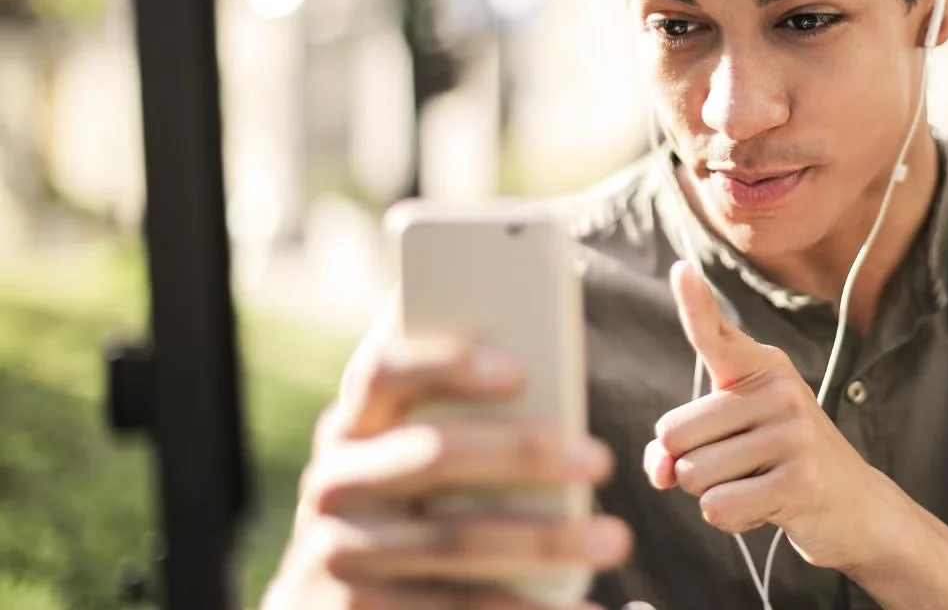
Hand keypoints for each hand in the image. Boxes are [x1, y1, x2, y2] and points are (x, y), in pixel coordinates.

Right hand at [263, 299, 632, 609]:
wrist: (330, 606)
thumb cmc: (403, 505)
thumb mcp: (405, 455)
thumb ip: (456, 417)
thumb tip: (543, 377)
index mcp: (352, 427)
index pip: (384, 374)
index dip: (446, 365)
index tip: (519, 371)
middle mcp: (336, 485)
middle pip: (434, 456)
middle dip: (522, 454)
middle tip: (601, 460)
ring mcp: (341, 555)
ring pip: (456, 540)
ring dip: (544, 540)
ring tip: (614, 538)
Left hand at [642, 262, 909, 572]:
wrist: (856, 508)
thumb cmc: (779, 467)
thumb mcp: (729, 443)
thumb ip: (680, 447)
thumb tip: (659, 468)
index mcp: (762, 369)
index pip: (716, 335)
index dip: (695, 304)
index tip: (680, 269)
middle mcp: (779, 390)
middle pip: (674, 433)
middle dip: (690, 465)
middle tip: (742, 467)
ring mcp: (793, 433)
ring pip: (692, 475)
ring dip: (712, 494)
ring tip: (759, 485)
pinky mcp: (800, 479)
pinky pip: (718, 507)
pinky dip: (732, 519)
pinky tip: (768, 508)